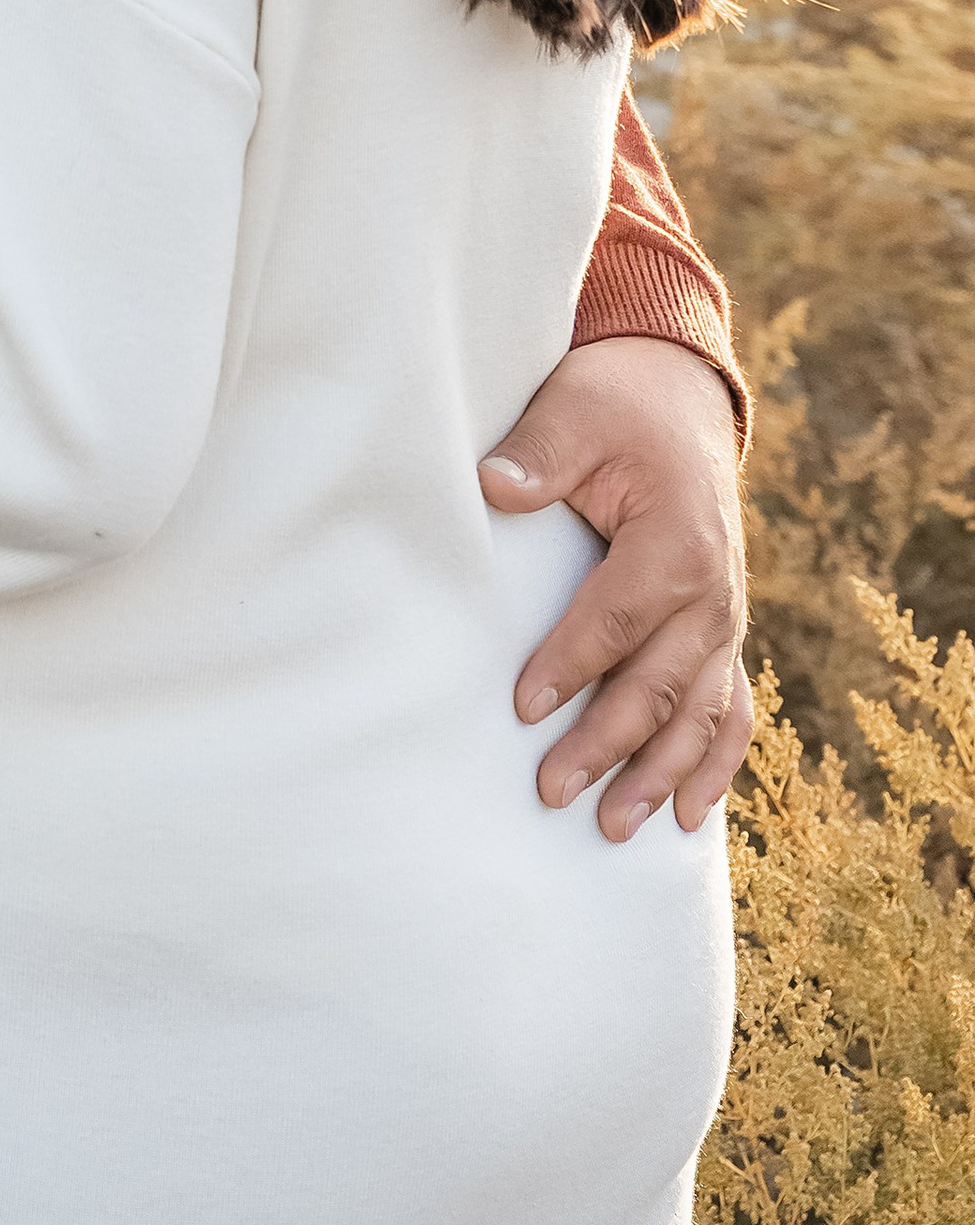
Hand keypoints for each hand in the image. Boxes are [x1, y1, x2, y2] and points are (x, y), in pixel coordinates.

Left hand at [481, 335, 750, 839]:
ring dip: (660, 774)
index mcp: (676, 541)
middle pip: (658, 682)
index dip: (571, 664)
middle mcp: (713, 591)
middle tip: (551, 791)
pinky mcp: (722, 631)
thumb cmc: (616, 406)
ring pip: (697, 711)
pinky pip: (730, 708)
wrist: (679, 396)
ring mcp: (725, 617)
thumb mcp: (575, 410)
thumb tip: (493, 485)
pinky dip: (716, 763)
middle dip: (608, 744)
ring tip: (614, 828)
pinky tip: (690, 817)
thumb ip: (538, 452)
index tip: (523, 707)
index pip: (616, 617)